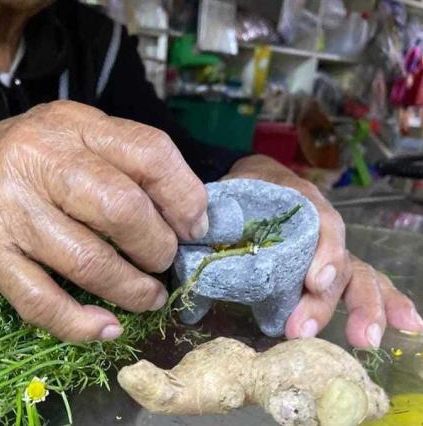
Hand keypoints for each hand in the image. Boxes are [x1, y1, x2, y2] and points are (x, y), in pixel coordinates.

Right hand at [0, 101, 208, 341]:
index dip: (184, 197)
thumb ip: (130, 164)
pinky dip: (82, 324)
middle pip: (121, 210)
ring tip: (148, 296)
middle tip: (164, 262)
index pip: (149, 153)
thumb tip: (191, 219)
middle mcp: (36, 160)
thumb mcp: (80, 137)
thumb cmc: (32, 158)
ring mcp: (7, 210)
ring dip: (132, 290)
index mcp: (73, 125)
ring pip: (88, 262)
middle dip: (157, 248)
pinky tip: (106, 326)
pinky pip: (43, 303)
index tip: (194, 228)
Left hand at [227, 155, 422, 347]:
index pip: (321, 223)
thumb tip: (194, 237)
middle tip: (303, 330)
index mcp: (299, 202)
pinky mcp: (328, 271)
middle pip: (337, 261)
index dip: (323, 252)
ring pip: (356, 276)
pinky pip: (363, 283)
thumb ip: (219, 209)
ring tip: (364, 339)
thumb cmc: (242, 189)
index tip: (314, 281)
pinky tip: (405, 324)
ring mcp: (330, 250)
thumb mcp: (231, 187)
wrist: (252, 184)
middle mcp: (322, 227)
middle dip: (327, 299)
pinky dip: (384, 303)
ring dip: (362, 309)